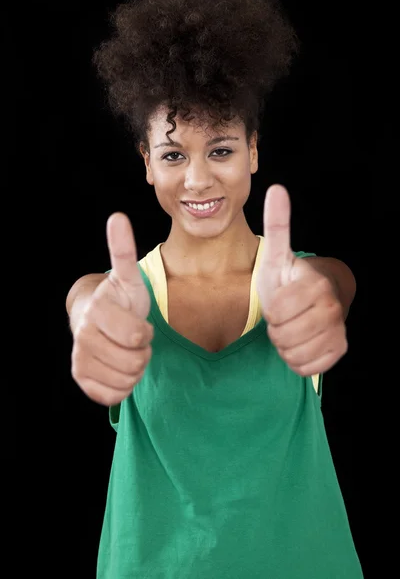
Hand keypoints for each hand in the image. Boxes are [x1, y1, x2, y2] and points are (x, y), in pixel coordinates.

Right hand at [71, 213, 152, 405]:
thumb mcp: (127, 277)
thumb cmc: (119, 301)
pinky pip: (114, 396)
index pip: (138, 336)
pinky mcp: (81, 379)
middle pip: (134, 362)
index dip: (146, 333)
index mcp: (98, 310)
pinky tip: (117, 368)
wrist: (96, 322)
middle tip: (133, 339)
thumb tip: (117, 218)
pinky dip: (123, 386)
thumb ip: (123, 251)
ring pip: (126, 380)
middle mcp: (83, 335)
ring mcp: (80, 359)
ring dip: (135, 369)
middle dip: (142, 351)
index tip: (137, 322)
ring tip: (126, 350)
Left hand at [256, 185, 346, 375]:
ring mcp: (337, 330)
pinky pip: (304, 367)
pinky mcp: (338, 350)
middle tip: (284, 315)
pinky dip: (296, 360)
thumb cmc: (288, 280)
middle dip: (276, 328)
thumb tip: (276, 189)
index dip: (271, 309)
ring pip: (292, 353)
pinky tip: (301, 342)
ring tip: (291, 327)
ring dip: (284, 344)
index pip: (276, 312)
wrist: (310, 303)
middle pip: (283, 335)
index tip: (280, 297)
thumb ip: (277, 226)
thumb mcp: (276, 255)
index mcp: (315, 284)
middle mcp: (332, 307)